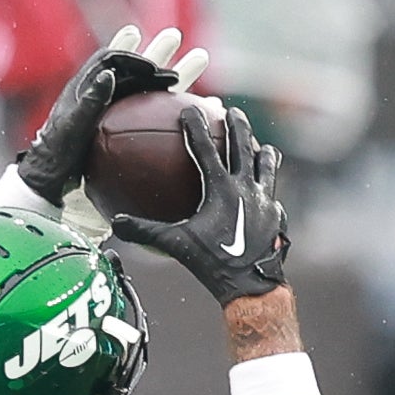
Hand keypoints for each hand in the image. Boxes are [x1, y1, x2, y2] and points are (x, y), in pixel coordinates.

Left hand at [15, 24, 208, 204]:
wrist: (52, 177)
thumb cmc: (58, 153)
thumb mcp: (73, 126)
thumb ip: (91, 100)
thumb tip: (110, 75)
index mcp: (85, 85)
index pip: (112, 59)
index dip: (133, 56)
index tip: (153, 67)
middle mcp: (100, 93)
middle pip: (132, 67)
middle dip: (155, 52)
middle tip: (176, 38)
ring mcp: (112, 111)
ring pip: (143, 88)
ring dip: (166, 77)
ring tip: (195, 63)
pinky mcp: (120, 128)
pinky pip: (146, 111)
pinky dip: (166, 104)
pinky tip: (189, 105)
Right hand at [110, 105, 287, 306]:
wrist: (251, 285)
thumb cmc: (211, 263)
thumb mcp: (176, 245)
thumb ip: (146, 231)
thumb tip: (116, 222)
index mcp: (220, 188)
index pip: (205, 148)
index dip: (195, 126)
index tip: (190, 109)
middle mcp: (245, 187)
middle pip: (242, 145)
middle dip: (236, 125)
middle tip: (231, 112)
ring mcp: (265, 199)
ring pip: (266, 165)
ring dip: (262, 151)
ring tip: (262, 144)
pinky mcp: (277, 214)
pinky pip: (272, 193)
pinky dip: (267, 187)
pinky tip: (266, 191)